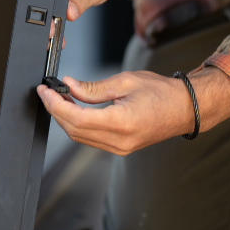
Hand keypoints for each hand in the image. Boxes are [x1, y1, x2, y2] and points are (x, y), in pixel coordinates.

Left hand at [37, 67, 229, 154]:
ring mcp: (120, 148)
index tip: (45, 92)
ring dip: (65, 119)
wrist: (185, 109)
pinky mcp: (120, 148)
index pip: (77, 118)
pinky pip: (91, 139)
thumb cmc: (161, 92)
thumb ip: (94, 87)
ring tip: (58, 98)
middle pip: (74, 130)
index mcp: (121, 122)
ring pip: (80, 137)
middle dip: (56, 111)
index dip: (56, 105)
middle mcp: (119, 141)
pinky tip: (74, 109)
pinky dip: (78, 125)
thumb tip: (69, 85)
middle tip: (48, 92)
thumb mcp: (126, 81)